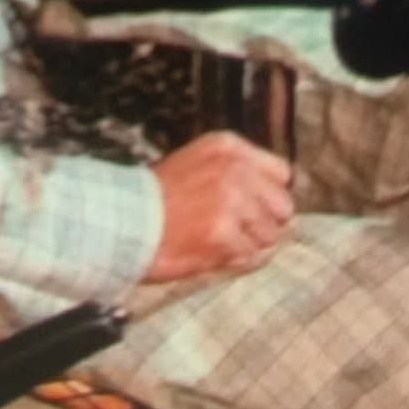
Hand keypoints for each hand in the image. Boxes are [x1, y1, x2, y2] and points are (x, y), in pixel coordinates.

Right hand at [145, 130, 294, 283]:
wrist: (123, 221)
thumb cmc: (158, 200)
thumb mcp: (198, 164)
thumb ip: (240, 175)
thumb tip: (285, 209)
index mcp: (228, 147)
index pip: (282, 174)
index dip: (267, 196)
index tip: (246, 207)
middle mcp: (234, 168)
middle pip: (283, 207)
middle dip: (262, 223)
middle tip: (228, 228)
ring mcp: (230, 201)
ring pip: (270, 236)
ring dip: (246, 245)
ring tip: (211, 238)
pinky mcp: (223, 234)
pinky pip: (252, 258)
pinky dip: (233, 261)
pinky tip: (207, 251)